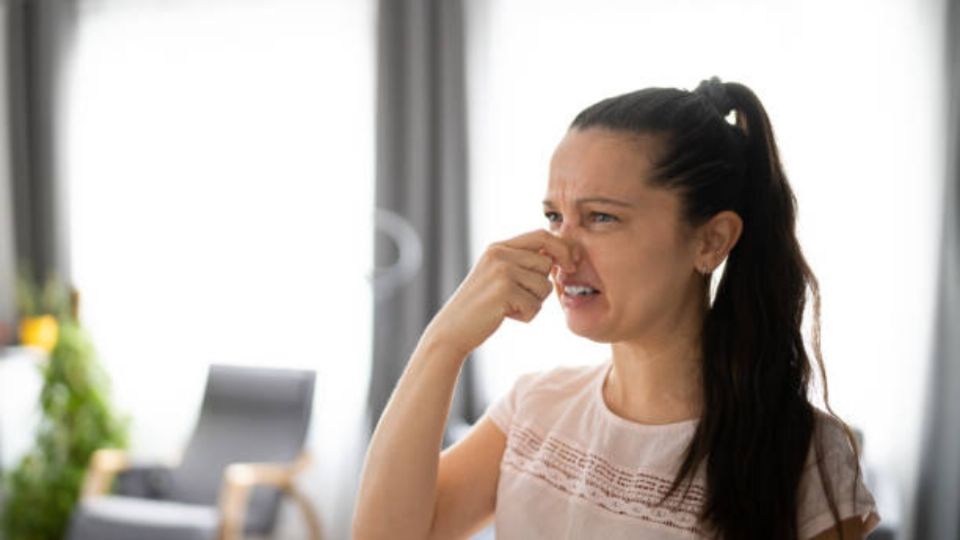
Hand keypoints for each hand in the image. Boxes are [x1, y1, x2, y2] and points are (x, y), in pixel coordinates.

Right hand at [422, 229, 576, 357]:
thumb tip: (560, 255)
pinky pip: (535, 305)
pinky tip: (505, 316)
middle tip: (520, 298)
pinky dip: (526, 316)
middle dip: (542, 285)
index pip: (542, 235)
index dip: (563, 248)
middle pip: (547, 264)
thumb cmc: (482, 305)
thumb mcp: (498, 274)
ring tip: (510, 307)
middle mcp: (499, 254)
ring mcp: (501, 271)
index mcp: (499, 247)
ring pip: (545, 286)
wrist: (453, 329)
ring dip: (534, 303)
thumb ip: (522, 262)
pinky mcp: (504, 291)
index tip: (571, 264)